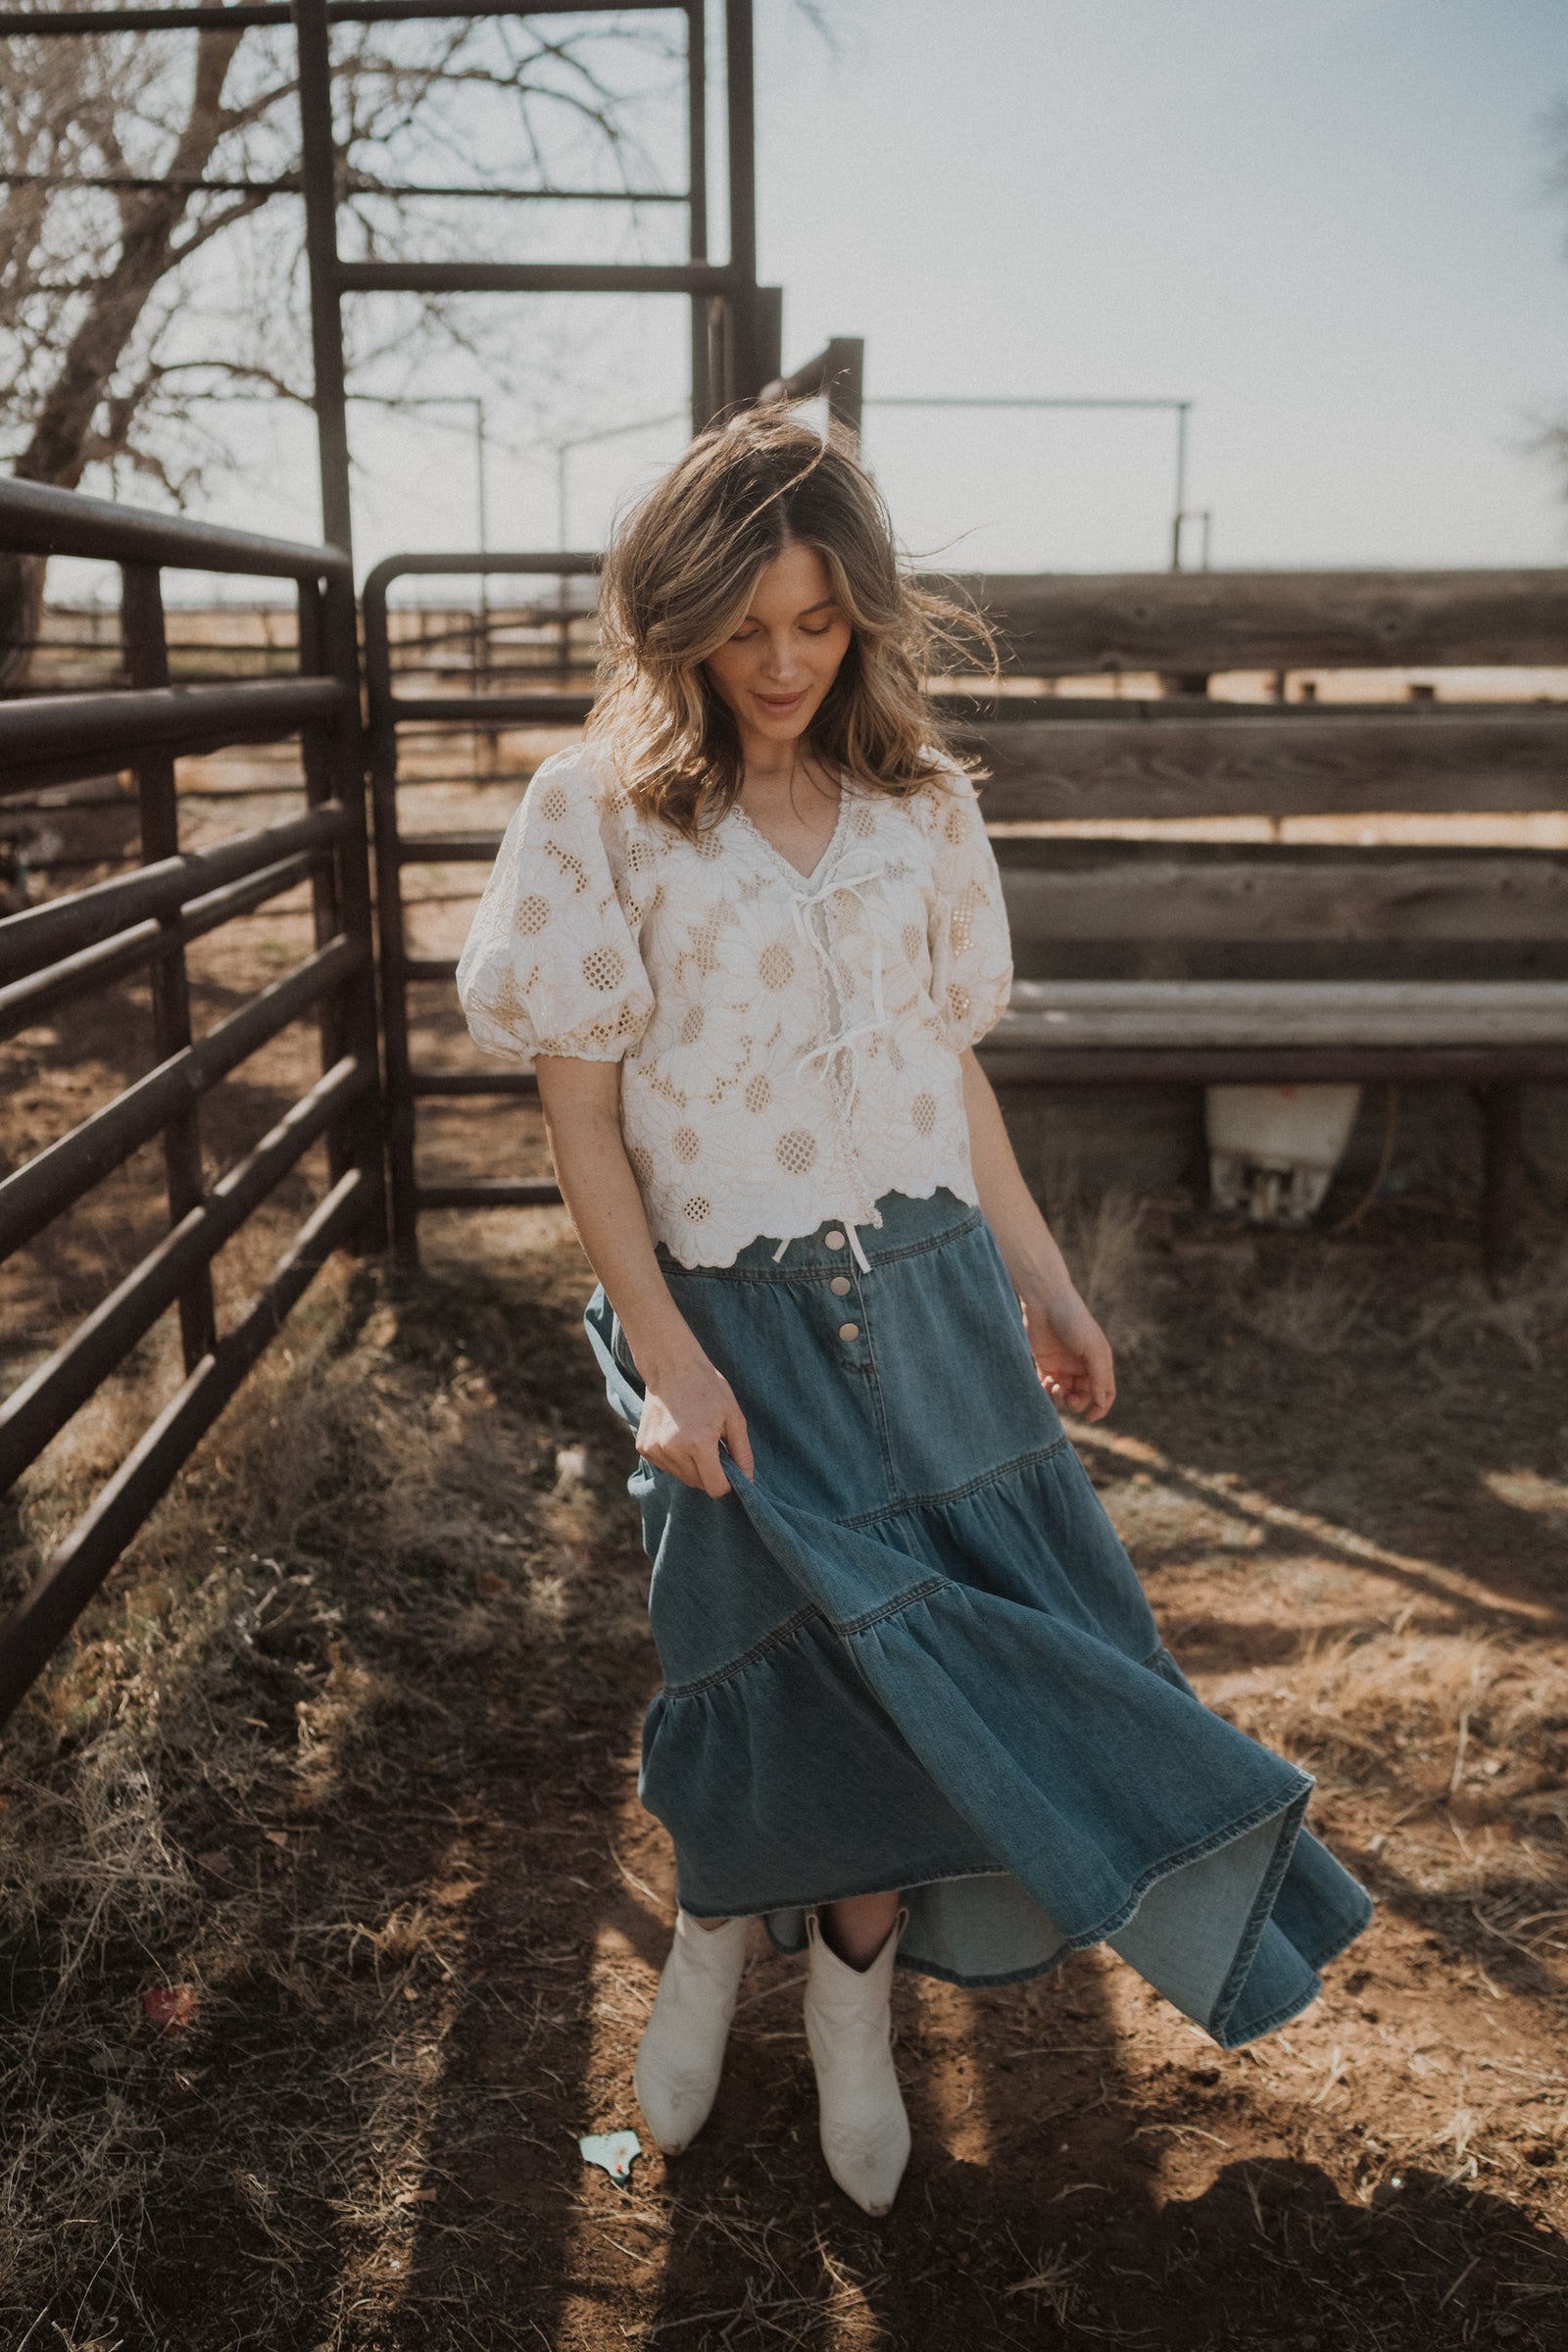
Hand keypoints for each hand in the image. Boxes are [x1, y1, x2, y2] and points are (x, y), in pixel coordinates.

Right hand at [636, 1344, 754, 1497]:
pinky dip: (677, 1458)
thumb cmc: (707, 1388)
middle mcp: (673, 1450)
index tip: (728, 1466)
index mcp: (699, 1443)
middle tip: (712, 1444)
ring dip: (693, 1466)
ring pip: (682, 1477)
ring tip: (694, 1436)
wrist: (671, 1366)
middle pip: (698, 1484)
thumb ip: (743, 1453)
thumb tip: (748, 1481)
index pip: (715, 1488)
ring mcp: (655, 1450)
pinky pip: (667, 1466)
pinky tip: (678, 1434)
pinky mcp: (644, 1447)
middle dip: (710, 1472)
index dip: (726, 1482)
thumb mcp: (734, 1417)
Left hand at [1020, 1286, 1115, 1422]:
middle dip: (1076, 1403)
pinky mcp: (1046, 1364)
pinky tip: (1046, 1383)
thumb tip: (1102, 1401)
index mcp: (1099, 1362)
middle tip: (1067, 1397)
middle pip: (1084, 1397)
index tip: (1090, 1417)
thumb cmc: (1074, 1322)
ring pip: (1065, 1395)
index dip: (1100, 1407)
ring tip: (1054, 1387)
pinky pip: (1048, 1387)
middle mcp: (1083, 1367)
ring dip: (1060, 1398)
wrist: (1046, 1302)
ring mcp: (1064, 1366)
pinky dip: (1047, 1391)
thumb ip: (1099, 1376)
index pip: (1105, 1393)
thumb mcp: (1092, 1349)